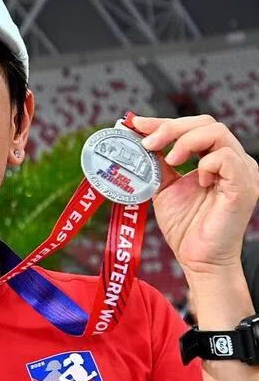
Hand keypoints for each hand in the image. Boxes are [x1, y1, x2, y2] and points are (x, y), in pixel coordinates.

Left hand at [133, 114, 258, 278]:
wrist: (197, 259)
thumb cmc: (185, 226)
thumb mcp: (164, 186)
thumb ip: (156, 163)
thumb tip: (138, 139)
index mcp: (216, 158)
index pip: (195, 126)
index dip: (164, 122)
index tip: (136, 124)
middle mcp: (233, 160)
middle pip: (206, 122)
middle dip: (171, 127)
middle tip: (147, 143)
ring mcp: (242, 171)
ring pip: (218, 132)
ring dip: (185, 141)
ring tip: (169, 160)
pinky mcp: (244, 186)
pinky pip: (227, 159)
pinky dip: (205, 162)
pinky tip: (197, 179)